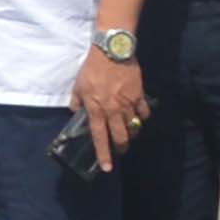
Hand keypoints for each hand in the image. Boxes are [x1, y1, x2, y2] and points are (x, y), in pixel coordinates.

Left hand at [73, 47, 150, 165]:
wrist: (111, 52)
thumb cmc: (92, 68)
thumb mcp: (78, 85)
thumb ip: (76, 101)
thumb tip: (75, 112)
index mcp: (96, 109)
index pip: (99, 137)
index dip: (104, 154)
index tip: (107, 167)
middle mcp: (113, 111)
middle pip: (120, 137)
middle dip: (121, 147)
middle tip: (121, 149)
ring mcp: (128, 104)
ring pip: (133, 127)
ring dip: (131, 133)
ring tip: (129, 133)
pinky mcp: (139, 95)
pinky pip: (144, 112)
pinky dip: (142, 117)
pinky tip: (140, 116)